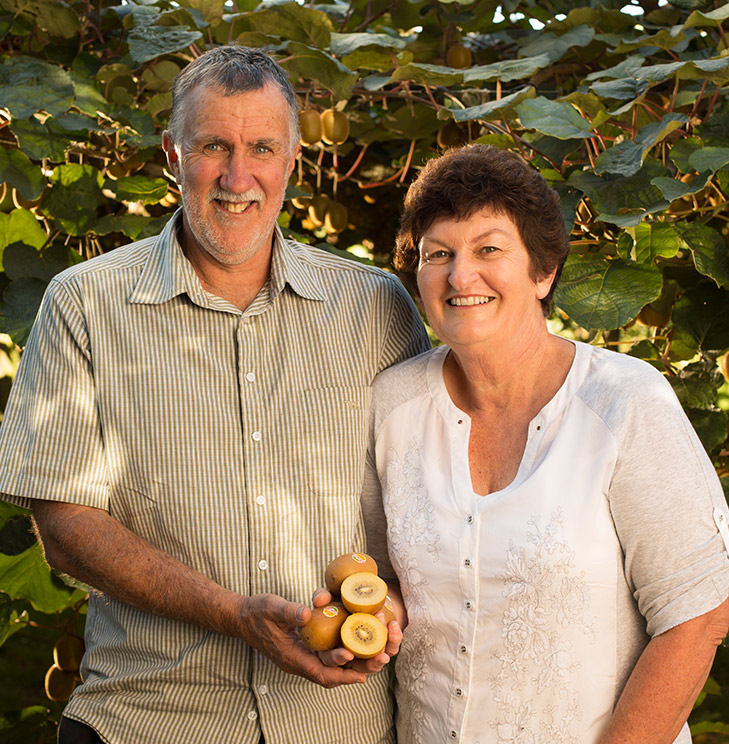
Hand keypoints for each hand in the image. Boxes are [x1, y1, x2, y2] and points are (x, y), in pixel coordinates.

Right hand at [235, 593, 367, 687]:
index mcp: (291, 656)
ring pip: (331, 668)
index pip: (319, 673)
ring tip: (375, 657)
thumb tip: (308, 612)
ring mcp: (301, 656)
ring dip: (352, 664)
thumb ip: (289, 611)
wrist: (243, 617)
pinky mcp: (304, 649)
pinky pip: (326, 658)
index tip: (360, 672)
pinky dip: (343, 655)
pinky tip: (358, 646)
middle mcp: (298, 661)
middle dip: (355, 671)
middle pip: (331, 675)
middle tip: (378, 662)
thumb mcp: (272, 608)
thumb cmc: (257, 612)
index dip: (341, 673)